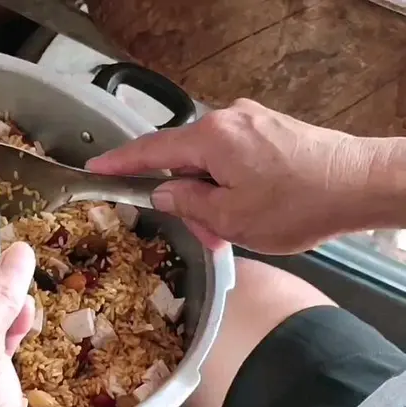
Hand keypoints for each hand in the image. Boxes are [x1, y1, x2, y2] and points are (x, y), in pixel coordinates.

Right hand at [86, 98, 402, 253]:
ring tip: (232, 230)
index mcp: (210, 138)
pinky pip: (233, 157)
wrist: (363, 184)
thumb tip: (163, 193)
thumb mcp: (230, 217)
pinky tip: (248, 211)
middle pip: (182, 158)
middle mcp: (228, 120)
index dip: (119, 163)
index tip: (95, 169)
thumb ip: (187, 203)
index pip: (149, 150)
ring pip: (210, 162)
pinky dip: (230, 184)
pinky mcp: (271, 130)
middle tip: (201, 233)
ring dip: (212, 195)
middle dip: (185, 196)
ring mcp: (252, 122)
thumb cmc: (301, 202)